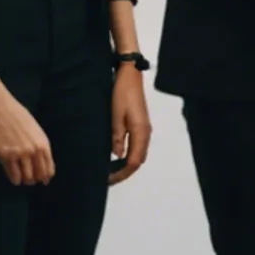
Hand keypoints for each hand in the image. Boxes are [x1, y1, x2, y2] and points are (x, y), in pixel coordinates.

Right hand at [0, 89, 55, 185]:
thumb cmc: (15, 114)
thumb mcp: (34, 128)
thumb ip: (37, 143)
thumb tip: (39, 157)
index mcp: (43, 143)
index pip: (49, 167)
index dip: (46, 176)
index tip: (44, 180)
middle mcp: (34, 150)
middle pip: (38, 174)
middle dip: (35, 179)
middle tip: (30, 181)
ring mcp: (20, 154)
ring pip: (26, 176)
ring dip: (24, 180)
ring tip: (22, 180)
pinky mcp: (6, 155)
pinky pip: (13, 174)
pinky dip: (14, 179)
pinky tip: (14, 179)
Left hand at [108, 63, 151, 184]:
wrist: (130, 76)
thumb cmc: (121, 93)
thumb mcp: (115, 115)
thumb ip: (117, 137)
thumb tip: (117, 156)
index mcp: (141, 132)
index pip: (134, 161)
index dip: (122, 173)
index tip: (108, 179)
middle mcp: (146, 133)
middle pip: (138, 160)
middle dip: (125, 172)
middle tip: (108, 179)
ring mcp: (144, 129)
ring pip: (138, 154)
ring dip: (126, 164)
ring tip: (111, 170)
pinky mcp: (140, 125)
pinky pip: (137, 146)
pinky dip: (128, 155)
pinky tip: (117, 156)